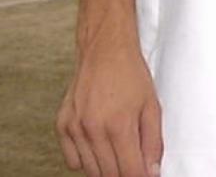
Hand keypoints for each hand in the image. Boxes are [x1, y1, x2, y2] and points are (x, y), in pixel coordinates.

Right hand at [57, 32, 162, 176]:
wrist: (105, 51)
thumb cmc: (131, 76)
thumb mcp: (152, 107)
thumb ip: (153, 143)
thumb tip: (152, 172)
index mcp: (118, 125)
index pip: (128, 172)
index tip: (144, 175)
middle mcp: (93, 130)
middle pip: (108, 174)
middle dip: (124, 173)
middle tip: (133, 162)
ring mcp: (74, 129)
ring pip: (90, 170)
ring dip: (106, 168)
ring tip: (118, 150)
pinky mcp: (62, 125)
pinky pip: (72, 160)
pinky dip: (86, 160)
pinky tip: (99, 145)